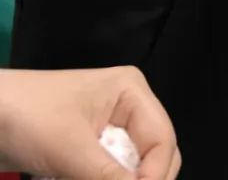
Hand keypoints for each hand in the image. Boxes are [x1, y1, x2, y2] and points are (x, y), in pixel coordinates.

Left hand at [0, 67, 179, 179]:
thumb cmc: (28, 119)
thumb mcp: (71, 150)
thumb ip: (109, 179)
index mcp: (131, 93)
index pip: (162, 140)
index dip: (155, 176)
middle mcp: (126, 109)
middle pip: (154, 156)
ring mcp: (107, 131)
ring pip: (131, 171)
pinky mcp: (87, 151)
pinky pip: (109, 176)